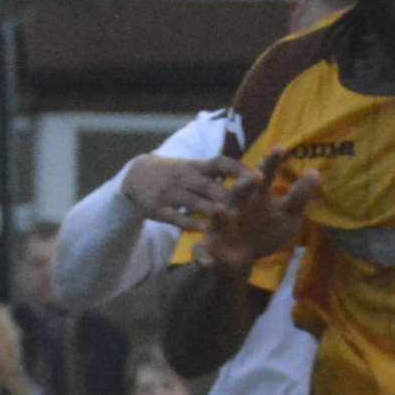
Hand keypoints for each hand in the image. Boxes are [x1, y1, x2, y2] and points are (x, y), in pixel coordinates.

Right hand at [121, 154, 256, 229]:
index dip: (239, 170)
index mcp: (196, 166)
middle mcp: (184, 177)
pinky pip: (176, 217)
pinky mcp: (157, 208)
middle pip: (210, 186)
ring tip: (233, 218)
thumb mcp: (194, 167)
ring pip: (195, 202)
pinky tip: (205, 230)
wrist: (135, 175)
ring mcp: (169, 193)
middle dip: (230, 194)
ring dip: (213, 210)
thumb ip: (219, 171)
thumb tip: (254, 174)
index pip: (220, 164)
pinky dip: (190, 223)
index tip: (259, 177)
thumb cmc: (175, 173)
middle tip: (252, 203)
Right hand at [201, 148, 319, 271]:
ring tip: (221, 210)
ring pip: (219, 218)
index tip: (281, 148)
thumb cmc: (264, 230)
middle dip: (245, 186)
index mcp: (255, 195)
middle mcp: (236, 205)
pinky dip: (204, 256)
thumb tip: (315, 173)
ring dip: (220, 215)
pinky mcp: (209, 246)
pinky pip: (203, 251)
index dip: (272, 162)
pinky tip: (208, 261)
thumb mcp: (287, 215)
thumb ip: (300, 196)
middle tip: (254, 178)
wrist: (240, 260)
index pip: (264, 175)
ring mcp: (221, 225)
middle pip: (239, 192)